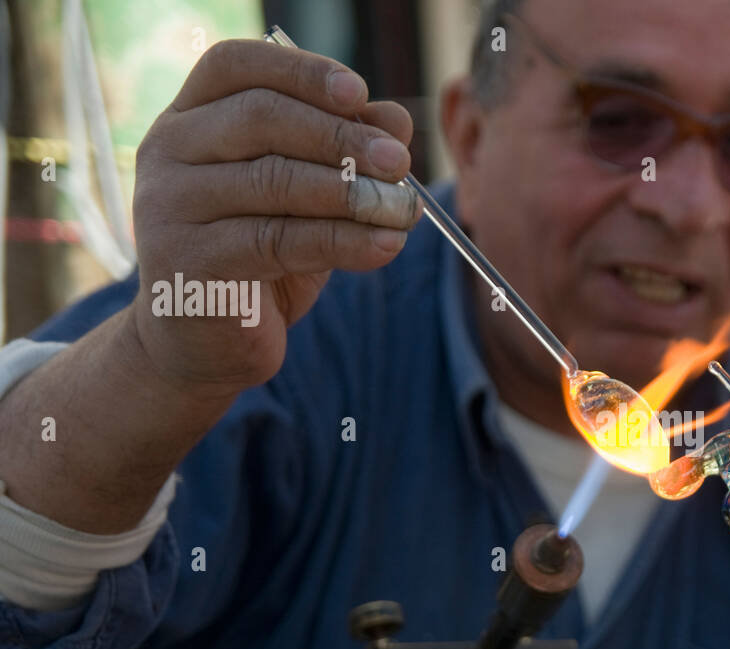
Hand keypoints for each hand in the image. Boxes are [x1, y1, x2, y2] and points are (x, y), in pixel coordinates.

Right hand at [128, 39, 421, 397]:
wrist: (205, 344)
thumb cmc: (257, 257)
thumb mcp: (305, 198)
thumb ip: (342, 153)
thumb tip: (395, 121)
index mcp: (188, 119)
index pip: (235, 65)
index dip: (300, 71)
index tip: (360, 92)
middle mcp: (168, 152)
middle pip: (259, 116)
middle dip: (340, 136)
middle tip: (398, 161)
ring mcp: (170, 207)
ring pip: (274, 180)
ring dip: (352, 193)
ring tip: (402, 210)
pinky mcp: (191, 263)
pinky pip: (279, 240)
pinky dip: (343, 241)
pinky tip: (385, 245)